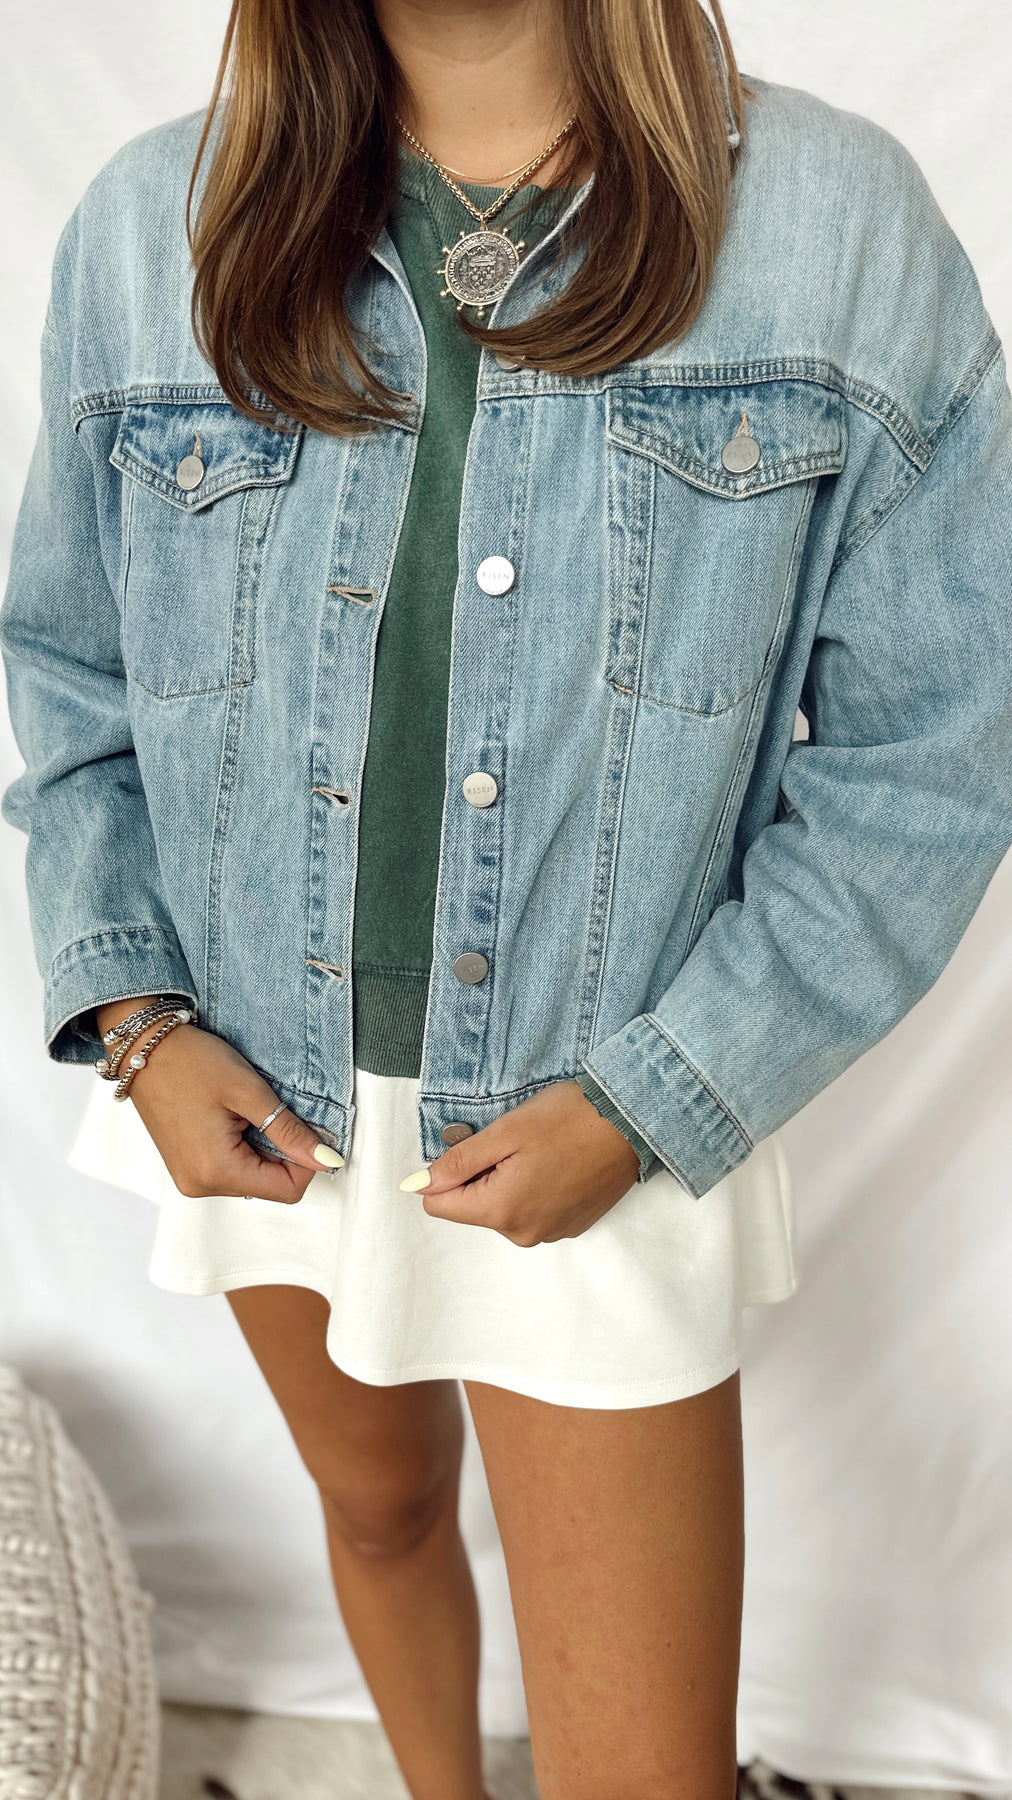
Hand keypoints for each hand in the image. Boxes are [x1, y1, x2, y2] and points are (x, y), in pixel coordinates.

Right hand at [95, 996, 341, 1203]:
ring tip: (245, 1111)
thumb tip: (328, 1160)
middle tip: (271, 1109)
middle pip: (269, 1186)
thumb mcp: (248, 1091)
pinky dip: (244, 1147)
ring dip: (263, 1148)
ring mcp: (190, 1178)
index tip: (305, 1125)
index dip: (307, 1161)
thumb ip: (290, 1131)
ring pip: (252, 1178)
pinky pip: (231, 1169)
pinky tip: (233, 1117)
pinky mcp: (186, 1167)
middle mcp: (200, 1184)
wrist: (143, 1046)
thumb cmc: (190, 1061)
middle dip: (283, 1152)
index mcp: (215, 1170)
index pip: (287, 1190)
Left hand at [399, 1079, 640, 1245]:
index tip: (475, 1146)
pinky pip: (533, 1210)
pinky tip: (559, 1163)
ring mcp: (551, 1233)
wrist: (633, 1122)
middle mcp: (524, 1233)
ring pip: (504, 1208)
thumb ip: (459, 1162)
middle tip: (515, 1143)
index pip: (440, 1205)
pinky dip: (536, 1188)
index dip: (447, 1172)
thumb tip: (418, 1186)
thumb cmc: (569, 1119)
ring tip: (542, 1151)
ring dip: (510, 1181)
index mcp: (502, 1211)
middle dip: (482, 1175)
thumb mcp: (506, 1131)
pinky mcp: (572, 1226)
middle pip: (474, 1207)